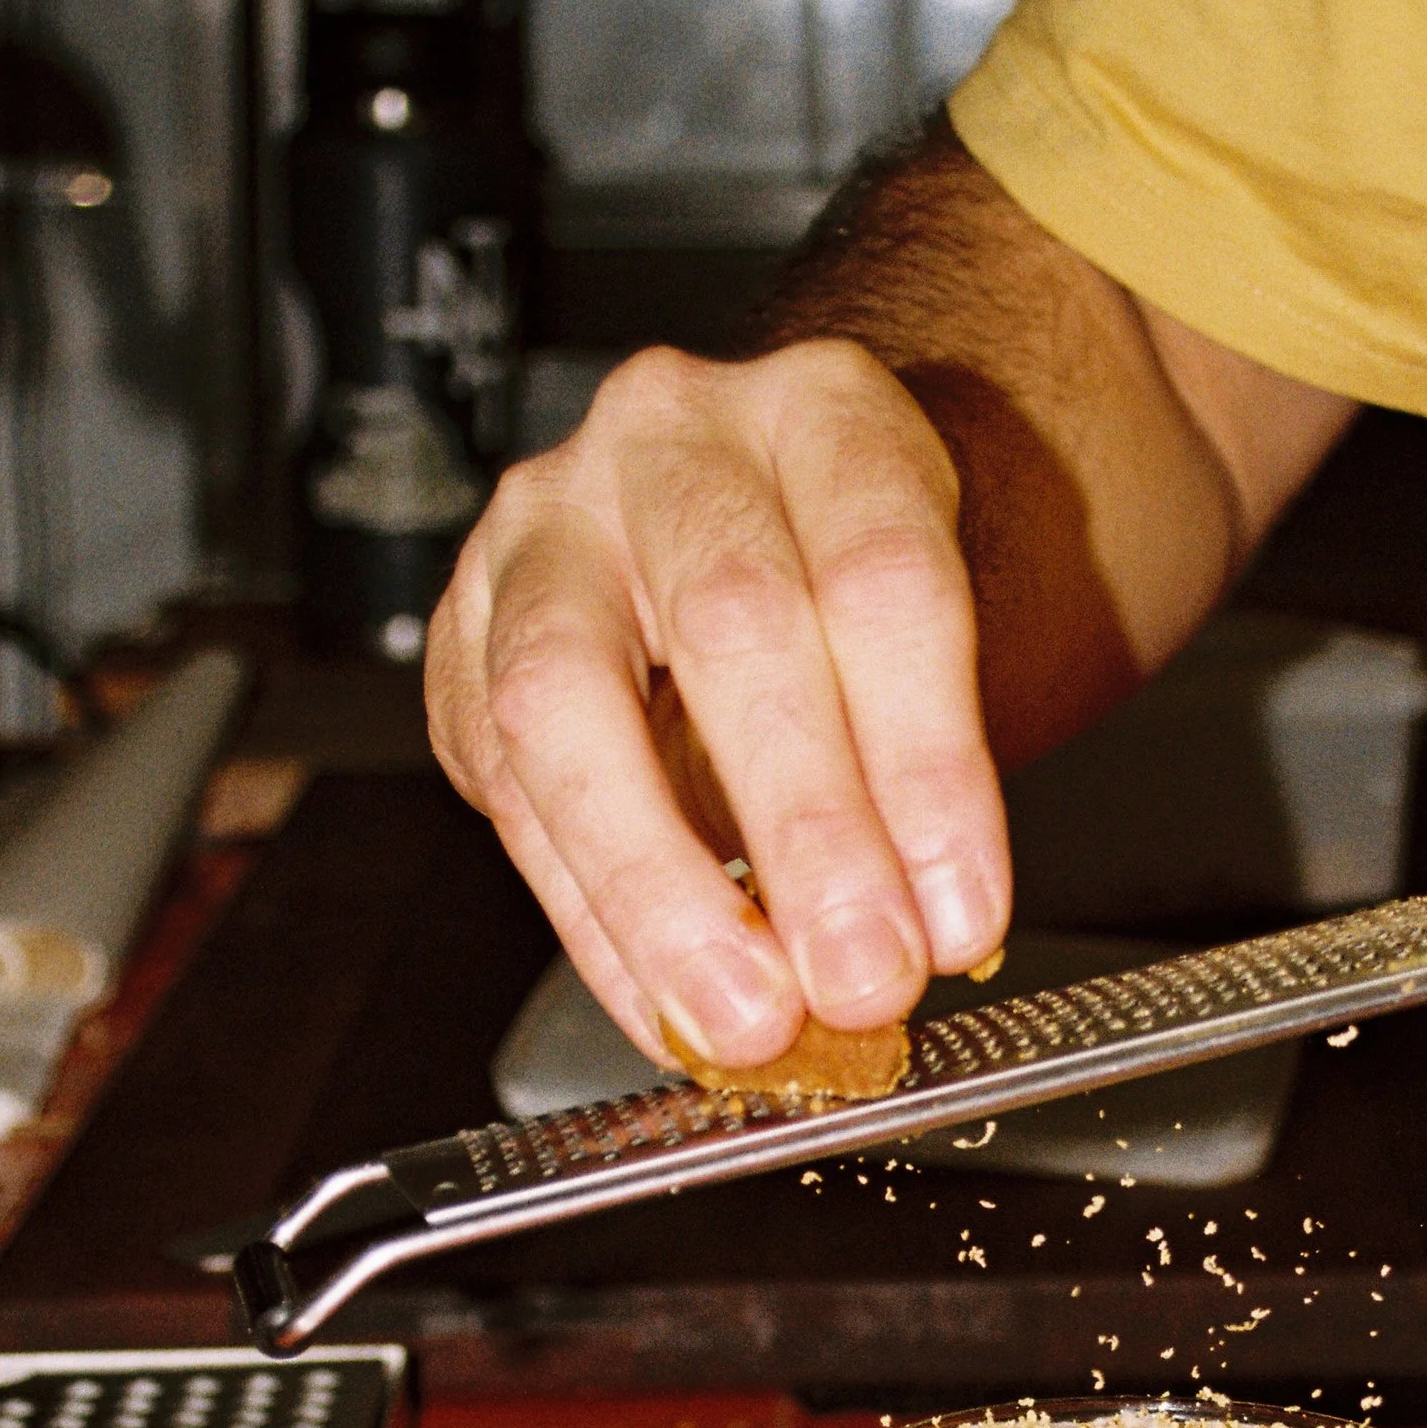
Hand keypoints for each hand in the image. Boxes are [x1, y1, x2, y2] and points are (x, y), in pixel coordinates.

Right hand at [426, 341, 1009, 1067]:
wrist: (761, 519)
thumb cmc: (857, 590)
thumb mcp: (930, 639)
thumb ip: (921, 772)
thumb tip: (917, 944)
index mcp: (821, 410)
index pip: (883, 580)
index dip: (926, 766)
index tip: (961, 915)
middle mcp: (670, 438)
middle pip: (732, 624)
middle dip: (804, 830)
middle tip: (861, 977)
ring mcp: (546, 521)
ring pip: (567, 700)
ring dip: (661, 889)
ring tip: (742, 1017)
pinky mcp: (464, 624)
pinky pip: (509, 785)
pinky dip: (596, 918)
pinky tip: (666, 1000)